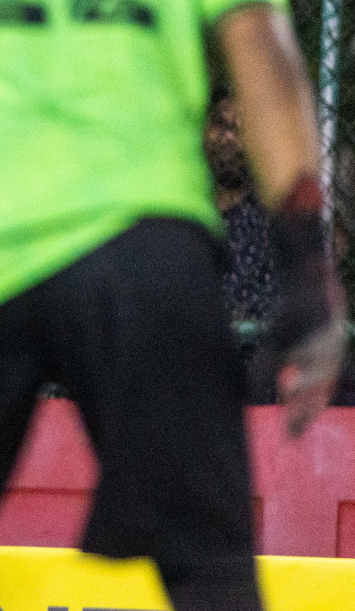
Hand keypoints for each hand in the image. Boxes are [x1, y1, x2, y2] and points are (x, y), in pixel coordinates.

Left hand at [266, 177, 347, 437]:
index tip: (289, 383)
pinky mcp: (297, 343)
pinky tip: (284, 421)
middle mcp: (325, 327)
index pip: (320, 340)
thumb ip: (298, 212)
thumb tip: (301, 178)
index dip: (309, 363)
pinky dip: (293, 394)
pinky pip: (298, 372)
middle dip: (310, 395)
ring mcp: (315, 338)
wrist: (306, 251)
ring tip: (291, 431)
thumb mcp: (296, 230)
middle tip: (293, 425)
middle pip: (322, 367)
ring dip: (305, 404)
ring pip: (315, 377)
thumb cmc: (299, 242)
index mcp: (321, 306)